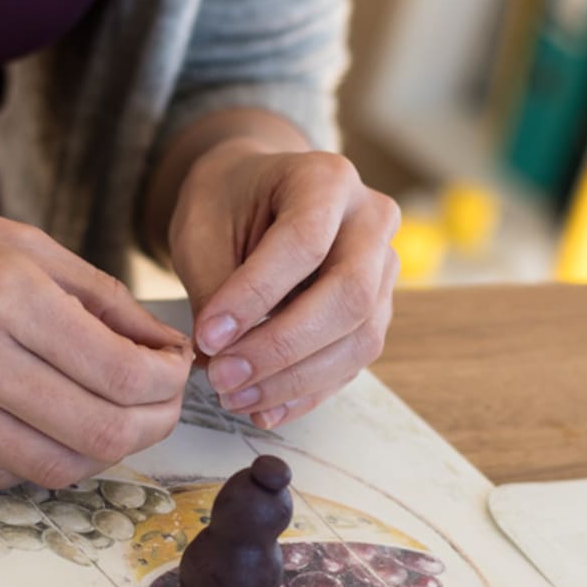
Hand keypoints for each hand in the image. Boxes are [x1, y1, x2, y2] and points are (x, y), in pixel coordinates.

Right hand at [0, 162, 191, 486]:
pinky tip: (40, 420)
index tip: (176, 371)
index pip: (122, 375)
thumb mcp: (15, 238)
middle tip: (157, 405)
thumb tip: (165, 350)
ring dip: (99, 451)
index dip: (168, 384)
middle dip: (151, 426)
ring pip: (54, 469)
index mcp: (4, 292)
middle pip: (100, 435)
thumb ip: (97, 297)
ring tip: (107, 416)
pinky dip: (37, 456)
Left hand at [167, 141, 398, 430]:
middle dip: (282, 347)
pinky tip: (264, 407)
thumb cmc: (228, 201)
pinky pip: (354, 360)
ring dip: (295, 379)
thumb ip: (213, 286)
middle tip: (223, 377)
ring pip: (360, 336)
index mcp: (327, 179)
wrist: (257, 193)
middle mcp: (371, 220)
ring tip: (235, 397)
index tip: (207, 335)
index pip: (304, 243)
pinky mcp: (378, 309)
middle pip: (350, 295)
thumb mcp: (202, 226)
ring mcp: (384, 267)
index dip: (255, 297)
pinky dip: (308, 390)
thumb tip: (219, 358)